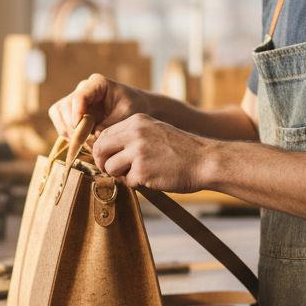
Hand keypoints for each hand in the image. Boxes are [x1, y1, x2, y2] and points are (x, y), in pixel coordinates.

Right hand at [48, 73, 146, 137]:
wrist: (136, 106)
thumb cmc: (133, 107)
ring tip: (80, 142)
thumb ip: (111, 124)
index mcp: (97, 84)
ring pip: (57, 112)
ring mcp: (76, 98)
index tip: (79, 129)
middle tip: (82, 141)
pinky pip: (59, 119)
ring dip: (65, 129)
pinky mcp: (72, 110)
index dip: (76, 114)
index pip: (79, 97)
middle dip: (71, 125)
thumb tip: (94, 135)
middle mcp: (83, 88)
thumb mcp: (127, 115)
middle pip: (65, 105)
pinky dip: (64, 130)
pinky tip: (78, 139)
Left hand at [92, 114, 211, 192]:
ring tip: (141, 174)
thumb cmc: (181, 150)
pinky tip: (153, 178)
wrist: (205, 160)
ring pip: (110, 168)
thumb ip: (131, 136)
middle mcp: (134, 133)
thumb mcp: (154, 131)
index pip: (104, 135)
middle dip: (103, 163)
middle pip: (100, 150)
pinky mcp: (142, 171)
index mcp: (136, 121)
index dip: (102, 151)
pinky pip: (127, 182)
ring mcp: (138, 152)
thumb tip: (106, 150)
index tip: (107, 160)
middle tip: (114, 171)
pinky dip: (137, 184)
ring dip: (122, 175)